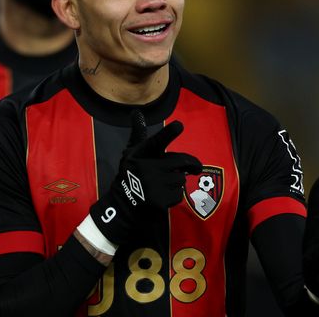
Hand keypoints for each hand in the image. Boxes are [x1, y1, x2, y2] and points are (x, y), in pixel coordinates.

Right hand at [90, 110, 201, 244]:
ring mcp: (152, 185)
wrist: (122, 205)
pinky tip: (163, 195)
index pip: (156, 141)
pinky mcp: (158, 200)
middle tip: (196, 168)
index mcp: (140, 153)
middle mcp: (146, 167)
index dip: (168, 134)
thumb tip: (136, 112)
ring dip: (178, 181)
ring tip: (166, 183)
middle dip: (191, 164)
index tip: (180, 126)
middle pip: (180, 161)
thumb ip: (138, 134)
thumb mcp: (132, 153)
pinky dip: (174, 196)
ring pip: (181, 179)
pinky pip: (178, 194)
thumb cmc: (131, 174)